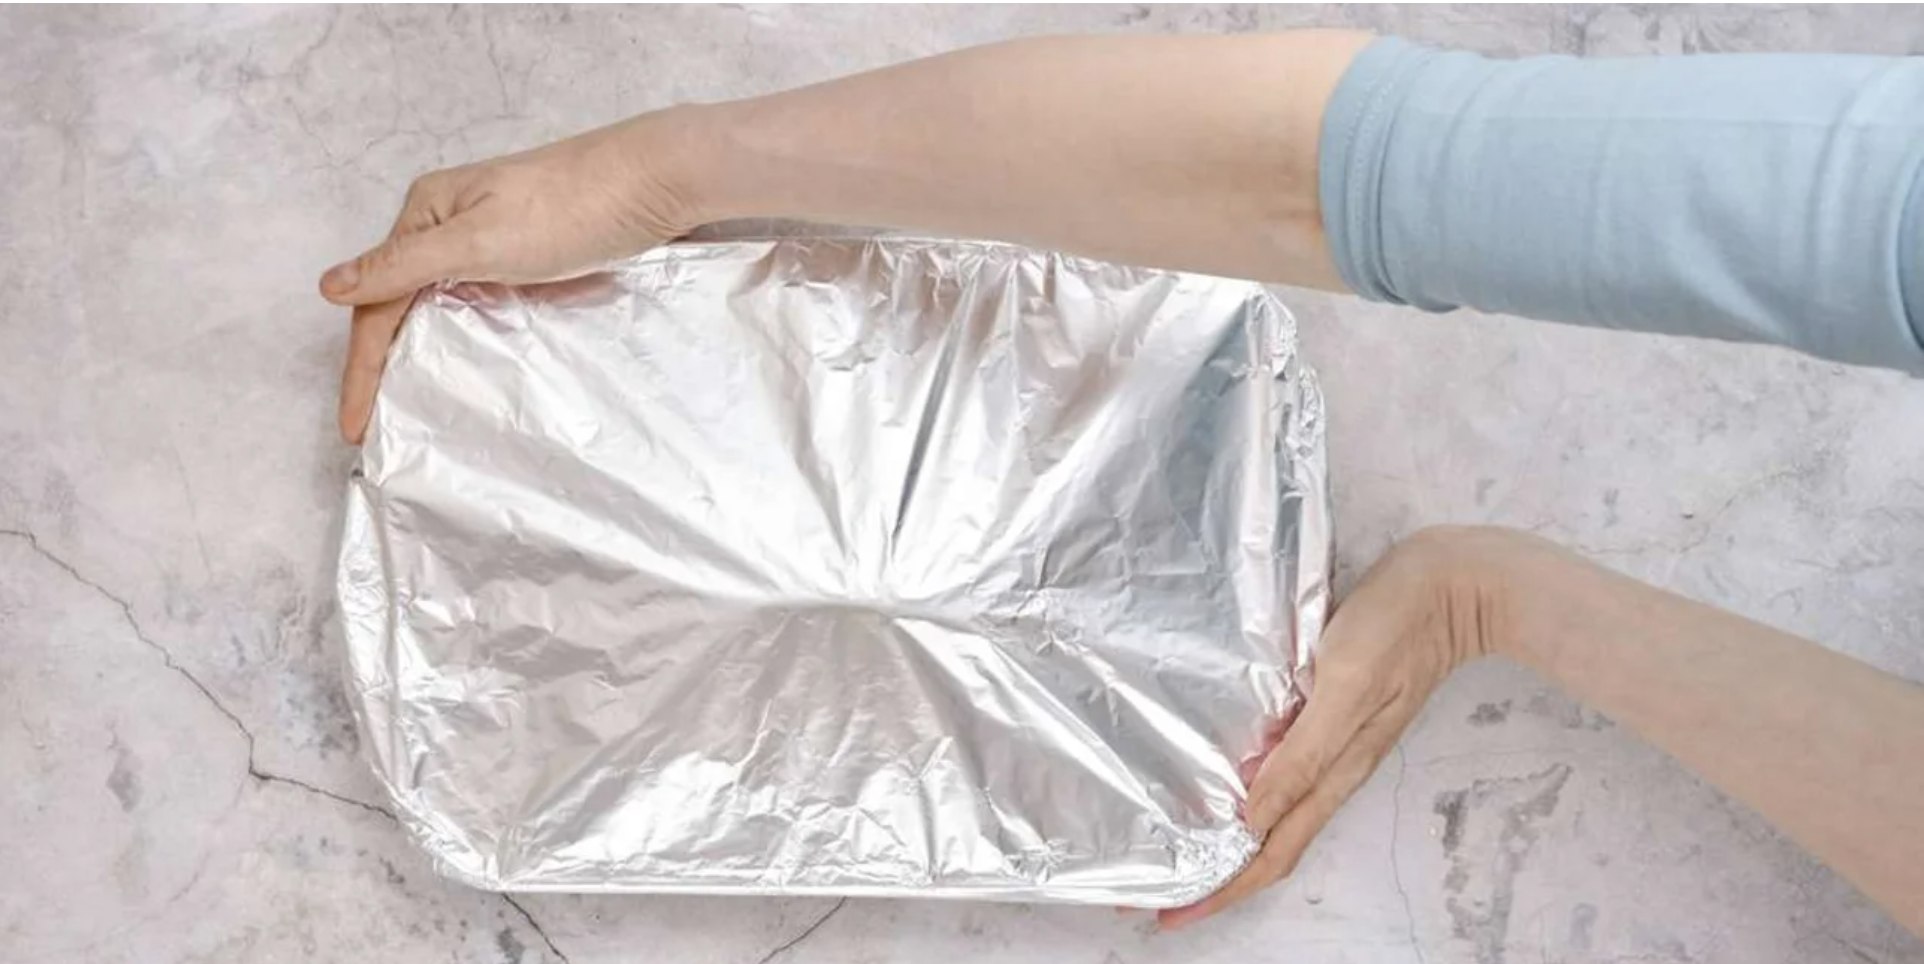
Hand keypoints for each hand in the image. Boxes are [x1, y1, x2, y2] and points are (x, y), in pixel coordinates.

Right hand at [318, 110, 705, 442]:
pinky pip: (476, 304)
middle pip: (399, 303)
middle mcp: (449, 222)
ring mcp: (490, 238)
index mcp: (426, 213)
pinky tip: (460, 370)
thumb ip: (405, 266)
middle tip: (372, 427)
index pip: (376, 302)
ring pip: (436, 304)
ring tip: (405, 410)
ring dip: (414, 354)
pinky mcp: (529, 255)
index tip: (354, 428)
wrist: (657, 182)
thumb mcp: (479, 241)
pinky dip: (458, 339)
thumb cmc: (570, 209)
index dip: (360, 368)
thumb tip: (327, 287)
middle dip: (378, 363)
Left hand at [1160, 526, 1523, 928]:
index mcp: (1335, 772)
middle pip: (1272, 845)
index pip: (1273, 852)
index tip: (1174, 912)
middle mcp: (1334, 769)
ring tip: (1185, 851)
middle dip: (1218, 878)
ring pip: (1278, 813)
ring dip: (1232, 841)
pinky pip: (1286, 773)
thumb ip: (1304, 753)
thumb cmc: (1398, 627)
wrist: (1452, 586)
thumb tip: (1255, 816)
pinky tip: (1224, 783)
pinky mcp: (1333, 715)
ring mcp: (1336, 744)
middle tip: (1161, 896)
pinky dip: (1251, 794)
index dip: (1225, 888)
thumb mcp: (1345, 685)